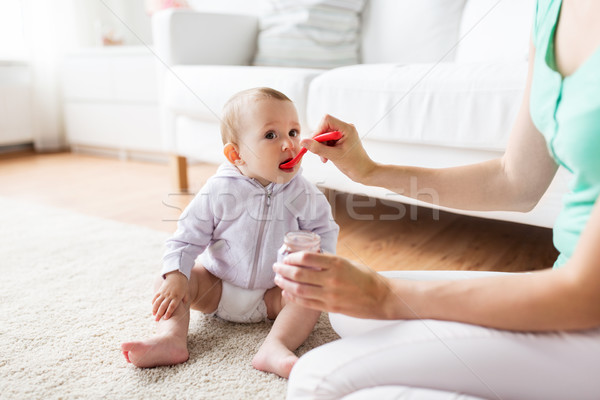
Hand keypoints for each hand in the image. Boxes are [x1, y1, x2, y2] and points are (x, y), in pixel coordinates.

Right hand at [152, 271, 187, 320]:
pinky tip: (152, 307)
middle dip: (159, 313)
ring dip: (154, 309)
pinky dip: (153, 302)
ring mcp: (164, 292)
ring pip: (158, 302)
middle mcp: (170, 295)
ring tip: (153, 315)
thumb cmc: (183, 285)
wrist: (177, 274)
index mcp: (177, 297)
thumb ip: (185, 300)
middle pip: (163, 306)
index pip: (172, 306)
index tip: (165, 318)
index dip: (168, 312)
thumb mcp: (186, 292)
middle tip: (156, 320)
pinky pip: (156, 297)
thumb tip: (185, 306)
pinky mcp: (160, 290)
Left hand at [273, 251, 391, 318]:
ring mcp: (330, 295)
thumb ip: (330, 262)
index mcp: (337, 263)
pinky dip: (294, 297)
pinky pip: (307, 303)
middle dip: (283, 270)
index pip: (306, 257)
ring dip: (285, 284)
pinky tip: (287, 293)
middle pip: (299, 274)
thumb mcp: (349, 263)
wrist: (382, 298)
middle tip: (275, 267)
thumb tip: (310, 258)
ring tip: (278, 280)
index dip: (292, 257)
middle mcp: (332, 279)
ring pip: (299, 289)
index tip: (286, 257)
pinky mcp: (330, 308)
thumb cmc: (366, 278)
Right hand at [301, 114, 376, 182]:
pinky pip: (327, 140)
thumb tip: (303, 142)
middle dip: (319, 141)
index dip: (318, 130)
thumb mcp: (334, 156)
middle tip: (319, 153)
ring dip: (321, 147)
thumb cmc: (354, 164)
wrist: (363, 172)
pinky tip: (327, 157)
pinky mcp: (341, 140)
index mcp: (346, 128)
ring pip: (324, 135)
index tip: (313, 142)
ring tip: (325, 158)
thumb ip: (318, 148)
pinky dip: (324, 149)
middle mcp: (345, 128)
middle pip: (324, 128)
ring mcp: (343, 134)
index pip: (327, 120)